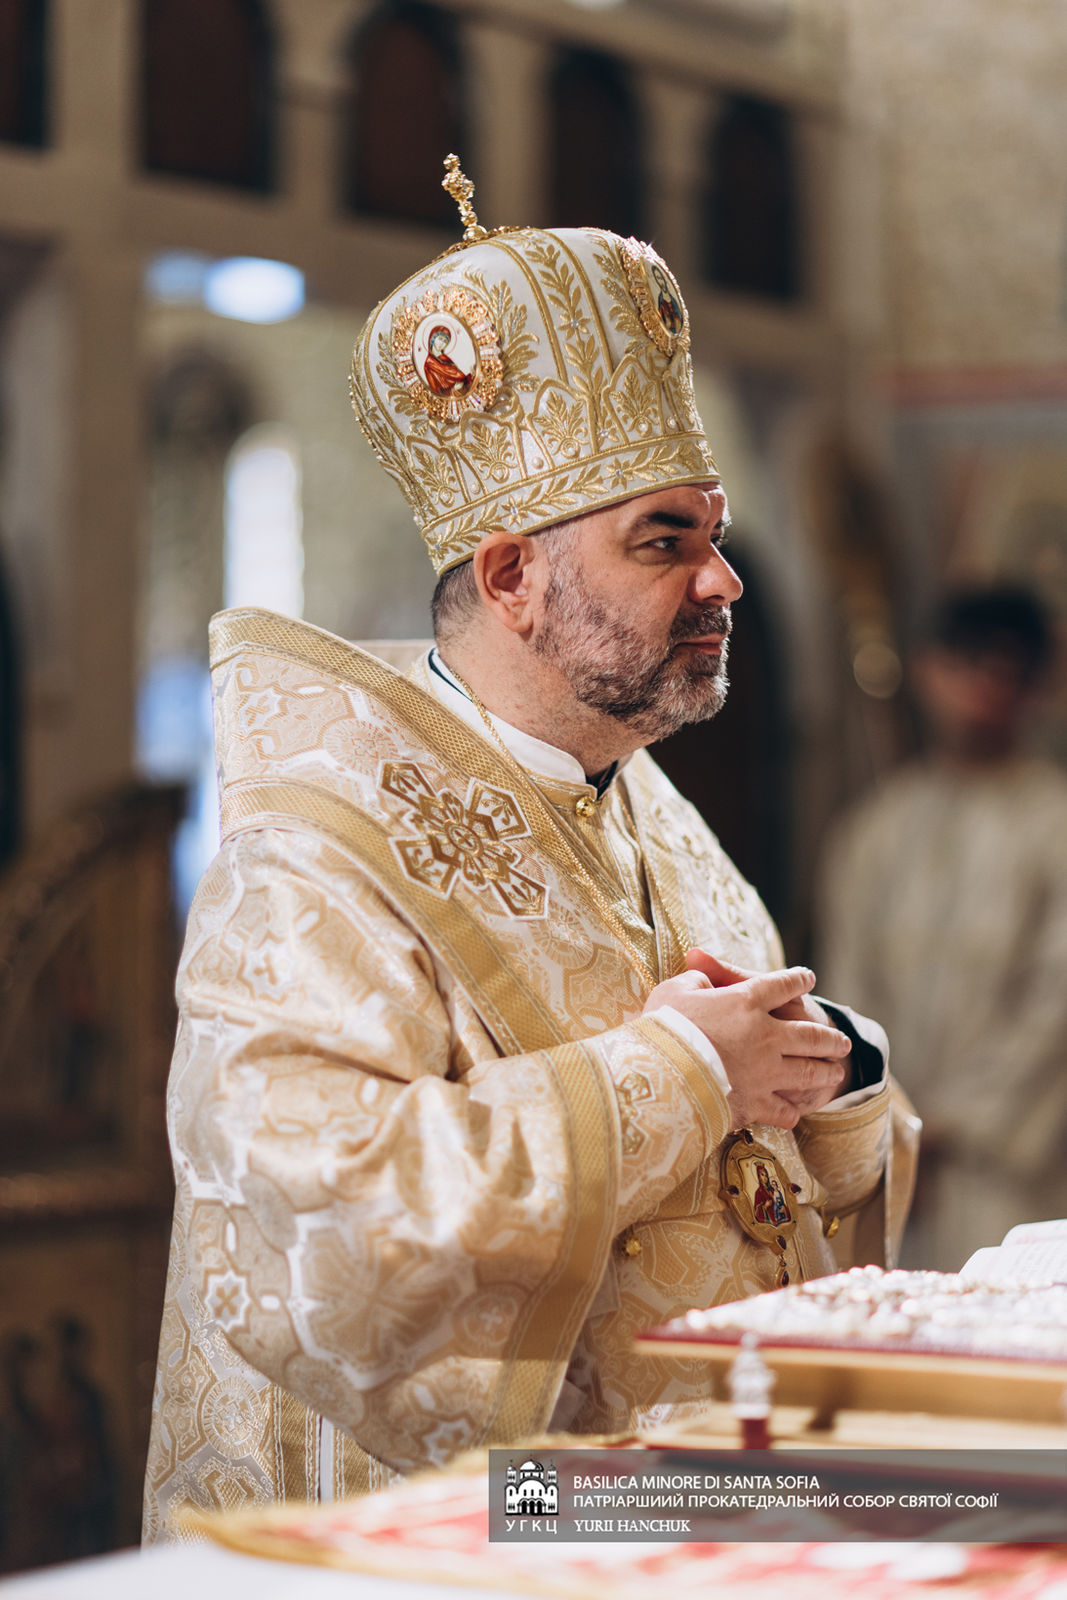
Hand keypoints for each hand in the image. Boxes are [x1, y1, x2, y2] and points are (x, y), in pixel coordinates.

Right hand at [642, 952, 851, 1130]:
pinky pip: (783, 1110)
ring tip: (835, 1071)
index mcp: (746, 1002)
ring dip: (825, 1070)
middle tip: (842, 1040)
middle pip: (811, 1035)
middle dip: (830, 1037)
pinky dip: (791, 1111)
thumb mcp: (675, 990)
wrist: (664, 1078)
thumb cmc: (665, 1028)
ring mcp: (767, 1072)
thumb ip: (697, 977)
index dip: (797, 980)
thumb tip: (700, 964)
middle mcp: (766, 1035)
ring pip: (809, 1071)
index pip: (782, 985)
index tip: (808, 978)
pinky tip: (794, 1112)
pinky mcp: (757, 1103)